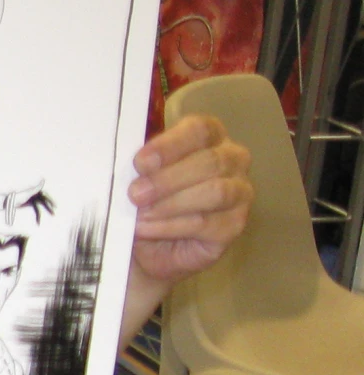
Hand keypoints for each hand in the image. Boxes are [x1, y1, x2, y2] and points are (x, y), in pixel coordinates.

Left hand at [128, 112, 251, 287]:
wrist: (147, 244)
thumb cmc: (145, 199)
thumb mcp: (137, 177)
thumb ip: (141, 166)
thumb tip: (134, 165)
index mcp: (209, 136)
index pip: (200, 130)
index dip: (169, 145)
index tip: (140, 162)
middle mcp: (233, 160)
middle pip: (211, 161)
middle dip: (167, 179)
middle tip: (135, 194)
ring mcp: (240, 193)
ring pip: (215, 192)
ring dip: (170, 204)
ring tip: (139, 215)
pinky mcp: (234, 225)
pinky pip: (205, 223)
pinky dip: (170, 226)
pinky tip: (146, 229)